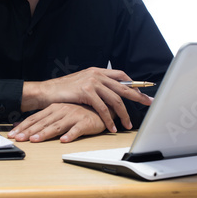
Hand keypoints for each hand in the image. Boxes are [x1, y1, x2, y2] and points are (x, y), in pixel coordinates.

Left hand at [8, 103, 106, 142]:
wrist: (101, 108)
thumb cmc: (79, 113)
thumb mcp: (59, 114)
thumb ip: (43, 120)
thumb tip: (23, 126)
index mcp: (54, 108)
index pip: (35, 118)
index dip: (23, 126)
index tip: (13, 135)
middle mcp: (62, 111)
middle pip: (42, 123)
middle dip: (29, 131)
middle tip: (19, 139)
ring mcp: (73, 116)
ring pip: (57, 126)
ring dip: (45, 133)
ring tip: (36, 140)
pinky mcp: (85, 122)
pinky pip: (77, 129)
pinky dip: (70, 134)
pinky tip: (64, 140)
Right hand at [21, 67, 152, 132]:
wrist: (47, 91)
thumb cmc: (63, 90)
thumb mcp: (82, 83)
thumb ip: (95, 85)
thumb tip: (107, 92)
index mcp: (97, 71)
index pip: (121, 75)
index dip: (133, 84)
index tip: (143, 91)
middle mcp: (97, 74)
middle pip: (123, 87)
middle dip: (138, 96)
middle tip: (149, 103)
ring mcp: (92, 83)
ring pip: (115, 100)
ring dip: (124, 114)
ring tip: (128, 124)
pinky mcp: (86, 92)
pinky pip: (103, 108)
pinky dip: (109, 119)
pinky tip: (112, 126)